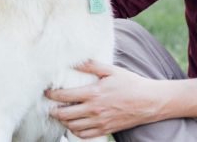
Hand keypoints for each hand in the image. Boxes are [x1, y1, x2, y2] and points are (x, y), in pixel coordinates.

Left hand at [46, 61, 166, 138]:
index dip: (52, 95)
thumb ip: (92, 66)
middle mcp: (94, 110)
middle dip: (53, 110)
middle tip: (50, 106)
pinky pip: (83, 135)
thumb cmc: (131, 84)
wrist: (149, 101)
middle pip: (64, 115)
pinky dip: (75, 131)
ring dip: (63, 121)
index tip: (47, 92)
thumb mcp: (112, 70)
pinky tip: (74, 124)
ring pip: (72, 126)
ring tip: (61, 114)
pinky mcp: (104, 130)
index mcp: (94, 93)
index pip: (65, 96)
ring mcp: (99, 122)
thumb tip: (76, 62)